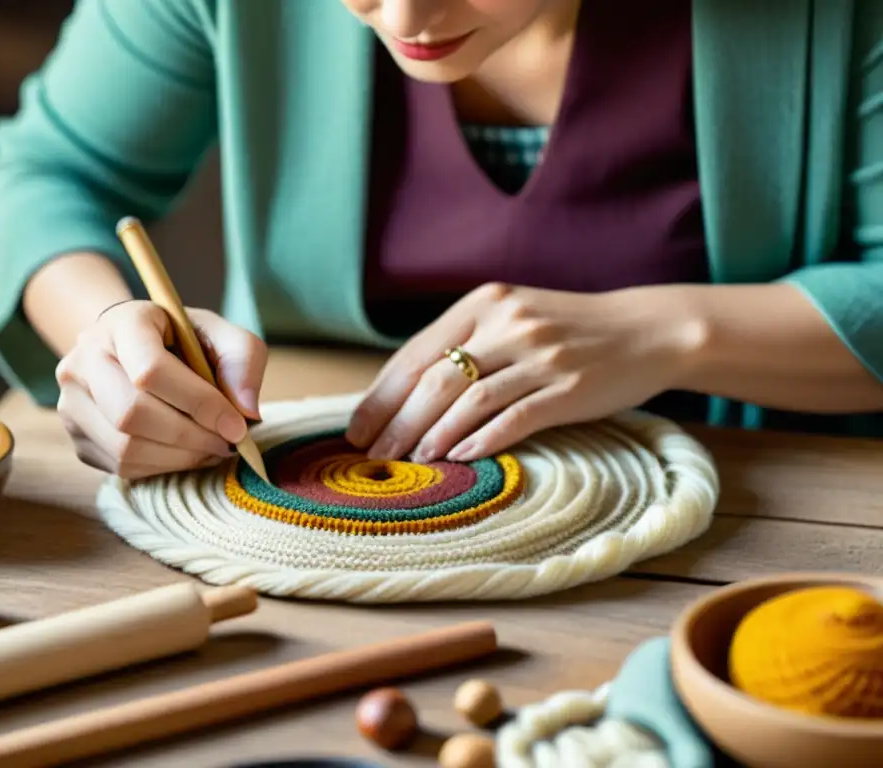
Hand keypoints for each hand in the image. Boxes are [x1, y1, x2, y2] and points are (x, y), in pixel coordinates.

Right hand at [55, 300, 266, 478]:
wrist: (132, 348)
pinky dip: (162, 467)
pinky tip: (187, 453)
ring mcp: (72, 400)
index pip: (150, 369)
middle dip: (190, 436)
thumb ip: (243, 360)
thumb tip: (246, 412)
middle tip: (227, 442)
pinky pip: (120, 466)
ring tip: (212, 448)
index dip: (199, 402)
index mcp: (122, 324)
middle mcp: (84, 360)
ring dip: (180, 457)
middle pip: (132, 413)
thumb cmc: (182, 340)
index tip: (236, 424)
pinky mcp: (76, 435)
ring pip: (124, 447)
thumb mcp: (220, 334)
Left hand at [345, 282, 703, 462]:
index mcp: (486, 303)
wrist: (648, 330)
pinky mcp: (569, 388)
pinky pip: (514, 418)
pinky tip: (458, 457)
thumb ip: (467, 341)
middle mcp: (509, 323)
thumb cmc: (569, 330)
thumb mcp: (513, 317)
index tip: (358, 429)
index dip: (382, 394)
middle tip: (374, 456)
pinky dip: (481, 440)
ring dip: (431, 436)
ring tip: (410, 462)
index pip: (418, 352)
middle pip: (435, 379)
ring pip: (468, 400)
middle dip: (396, 422)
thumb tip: (406, 390)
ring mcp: (540, 355)